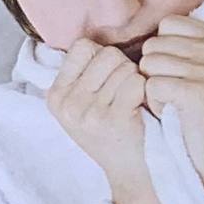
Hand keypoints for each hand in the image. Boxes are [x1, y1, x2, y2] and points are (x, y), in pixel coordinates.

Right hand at [49, 42, 170, 203]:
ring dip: (137, 80)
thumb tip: (95, 34)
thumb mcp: (86, 102)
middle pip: (107, 54)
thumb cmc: (116, 127)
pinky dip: (147, 91)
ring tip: (132, 104)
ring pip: (125, 66)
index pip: (83, 46)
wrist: (134, 169)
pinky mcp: (111, 119)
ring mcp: (87, 113)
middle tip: (124, 95)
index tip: (108, 80)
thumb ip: (85, 72)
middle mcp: (67, 104)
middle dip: (124, 68)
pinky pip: (138, 82)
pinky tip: (142, 109)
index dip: (104, 57)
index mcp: (56, 95)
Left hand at [140, 14, 203, 203]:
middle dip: (154, 71)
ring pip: (148, 64)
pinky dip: (154, 104)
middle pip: (154, 44)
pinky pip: (150, 86)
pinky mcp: (196, 91)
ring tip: (174, 104)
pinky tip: (172, 114)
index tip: (179, 74)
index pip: (168, 24)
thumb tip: (151, 29)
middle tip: (176, 93)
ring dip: (152, 88)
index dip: (162, 50)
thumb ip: (187, 46)